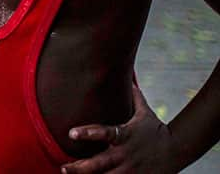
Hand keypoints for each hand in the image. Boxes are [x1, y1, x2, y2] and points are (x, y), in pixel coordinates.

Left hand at [61, 83, 179, 173]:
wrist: (178, 149)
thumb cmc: (156, 130)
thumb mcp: (145, 113)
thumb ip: (134, 97)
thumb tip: (129, 78)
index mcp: (125, 135)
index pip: (104, 133)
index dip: (88, 133)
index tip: (71, 133)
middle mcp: (126, 154)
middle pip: (100, 163)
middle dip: (81, 167)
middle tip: (64, 168)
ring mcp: (131, 169)